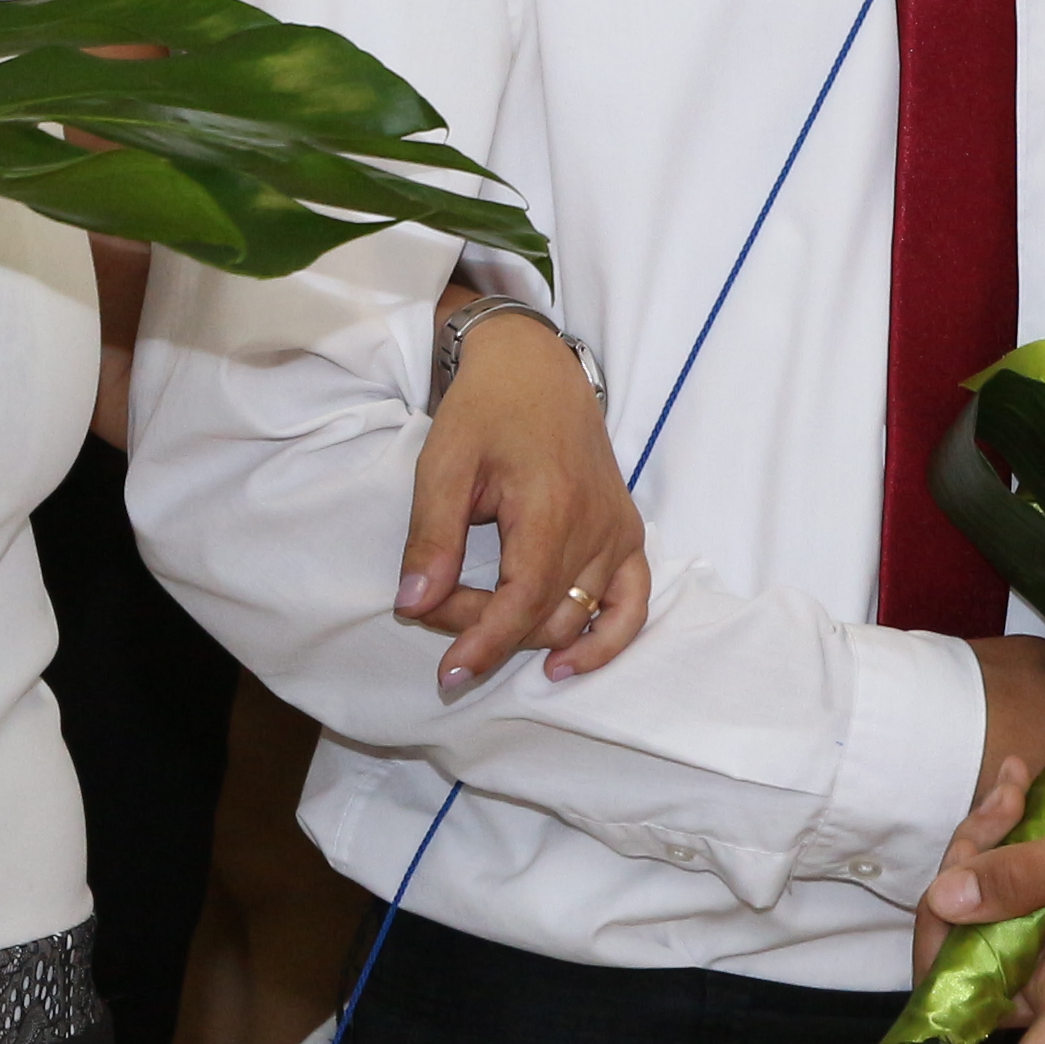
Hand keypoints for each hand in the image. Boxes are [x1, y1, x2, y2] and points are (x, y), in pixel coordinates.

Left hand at [397, 303, 648, 694]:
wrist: (535, 369)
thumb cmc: (486, 409)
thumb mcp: (443, 464)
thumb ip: (432, 538)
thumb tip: (413, 603)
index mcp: (553, 508)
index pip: (522, 603)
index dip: (484, 646)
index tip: (448, 675)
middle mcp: (597, 527)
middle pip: (544, 616)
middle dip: (485, 629)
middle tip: (435, 605)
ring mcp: (618, 533)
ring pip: (577, 617)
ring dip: (526, 632)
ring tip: (477, 624)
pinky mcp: (627, 534)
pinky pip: (631, 604)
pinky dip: (606, 640)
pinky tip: (566, 664)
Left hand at [902, 633, 1044, 1017]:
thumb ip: (1025, 876)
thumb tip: (947, 900)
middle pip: (965, 986)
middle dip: (946, 911)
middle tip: (980, 836)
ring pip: (968, 928)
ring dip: (970, 861)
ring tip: (1010, 799)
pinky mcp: (1043, 909)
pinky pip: (989, 890)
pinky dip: (991, 843)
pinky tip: (1014, 791)